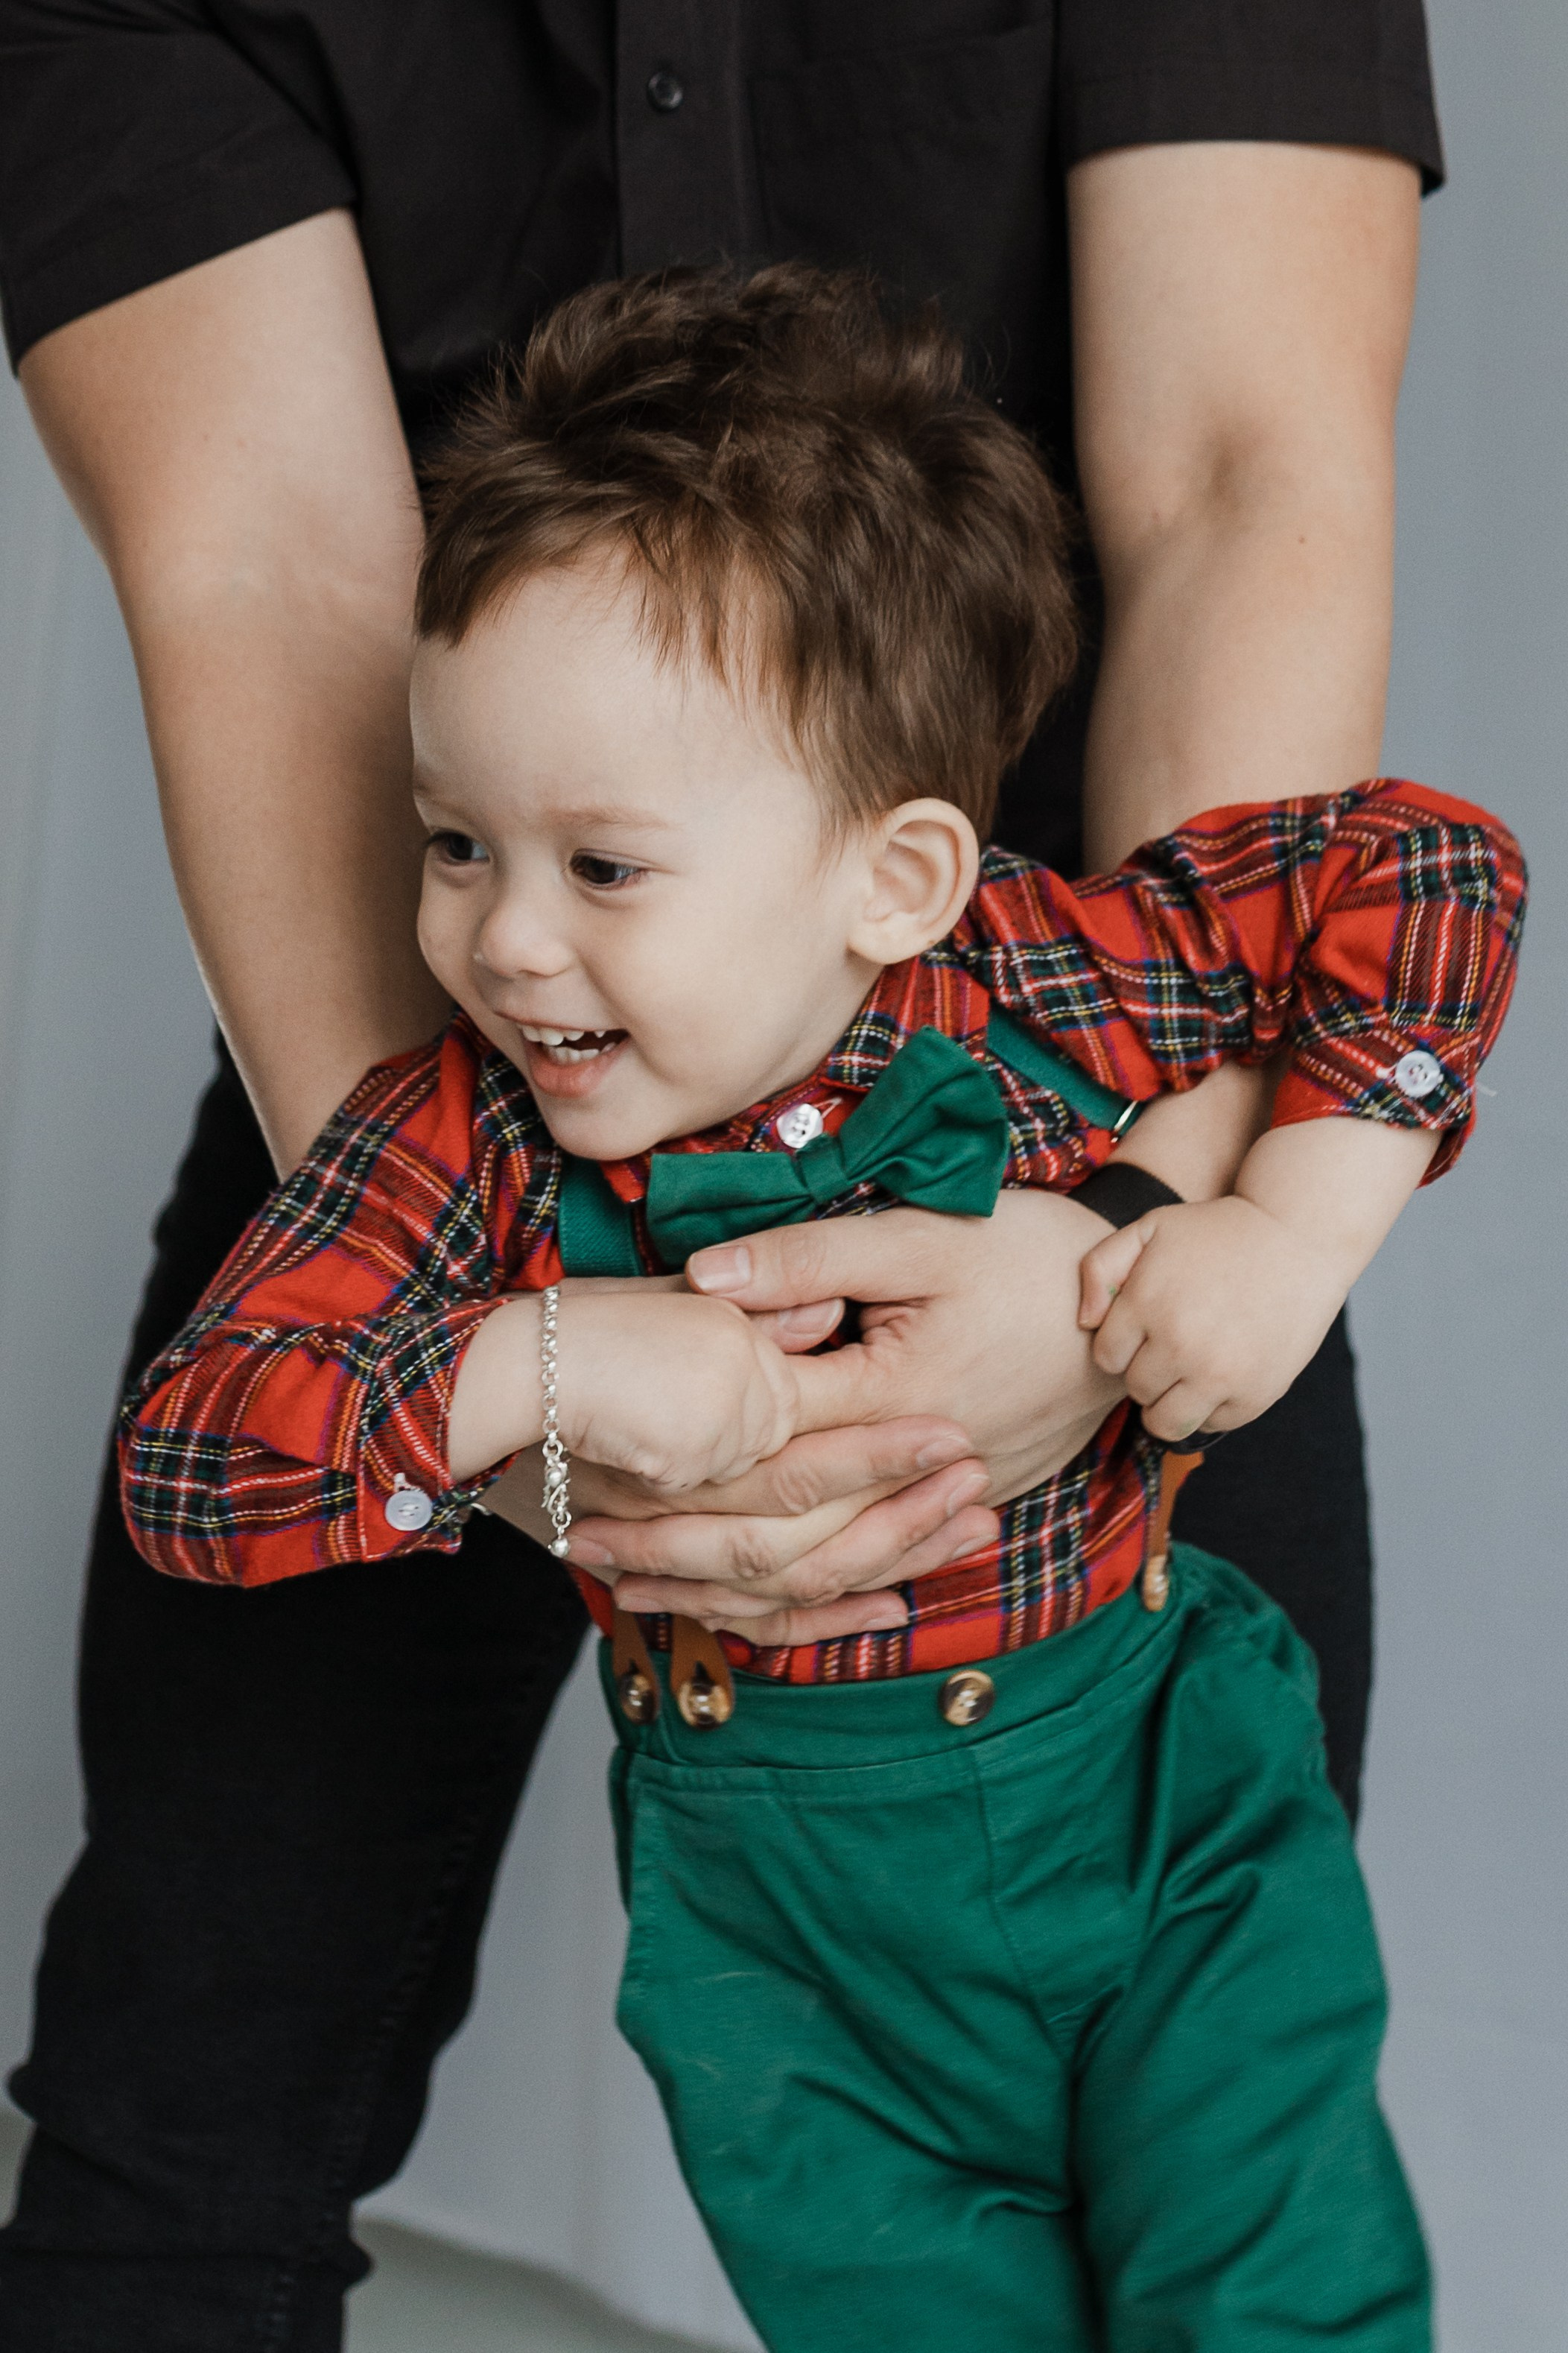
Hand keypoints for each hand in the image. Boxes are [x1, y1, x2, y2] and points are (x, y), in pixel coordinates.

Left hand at [591, 1191, 1121, 1630]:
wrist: (1141, 1300)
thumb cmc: (1032, 1254)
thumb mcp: (919, 1238)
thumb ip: (807, 1258)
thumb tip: (702, 1278)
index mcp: (894, 1401)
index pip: (762, 1445)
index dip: (672, 1462)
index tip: (587, 1468)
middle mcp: (918, 1469)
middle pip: (780, 1529)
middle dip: (675, 1549)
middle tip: (578, 1550)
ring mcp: (951, 1497)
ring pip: (824, 1564)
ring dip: (728, 1581)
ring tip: (634, 1590)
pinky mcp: (974, 1501)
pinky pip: (878, 1563)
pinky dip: (810, 1588)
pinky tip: (750, 1598)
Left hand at [1078, 1196, 1346, 1441]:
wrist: (1296, 1238)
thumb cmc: (1216, 1233)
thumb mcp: (1149, 1228)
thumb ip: (1099, 1266)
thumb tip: (1086, 1323)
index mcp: (1146, 1305)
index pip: (1106, 1358)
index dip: (1122, 1345)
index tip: (1145, 1329)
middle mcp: (1179, 1345)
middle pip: (1136, 1389)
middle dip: (1147, 1370)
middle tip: (1174, 1343)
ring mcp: (1219, 1374)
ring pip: (1165, 1422)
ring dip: (1169, 1402)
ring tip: (1187, 1372)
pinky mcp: (1254, 1395)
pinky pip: (1211, 1424)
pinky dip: (1210, 1406)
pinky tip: (1222, 1372)